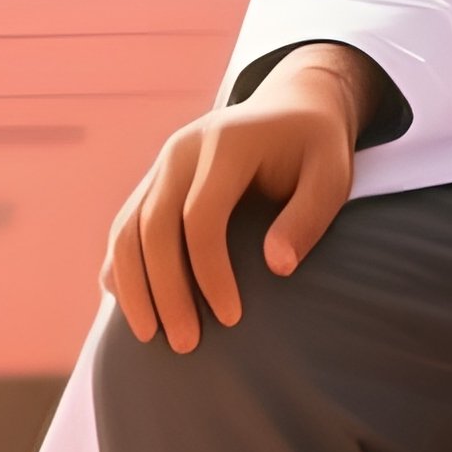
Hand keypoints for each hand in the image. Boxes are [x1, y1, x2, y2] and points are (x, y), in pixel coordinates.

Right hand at [98, 43, 378, 352]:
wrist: (291, 106)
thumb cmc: (316, 148)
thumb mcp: (331, 175)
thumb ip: (307, 218)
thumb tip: (277, 268)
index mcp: (226, 143)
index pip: (201, 217)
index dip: (210, 272)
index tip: (232, 319)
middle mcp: (183, 149)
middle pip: (153, 226)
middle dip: (164, 290)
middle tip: (186, 345)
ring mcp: (163, 162)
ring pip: (127, 227)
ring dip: (132, 285)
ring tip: (150, 335)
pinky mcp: (155, 179)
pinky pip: (124, 225)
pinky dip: (120, 265)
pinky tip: (129, 303)